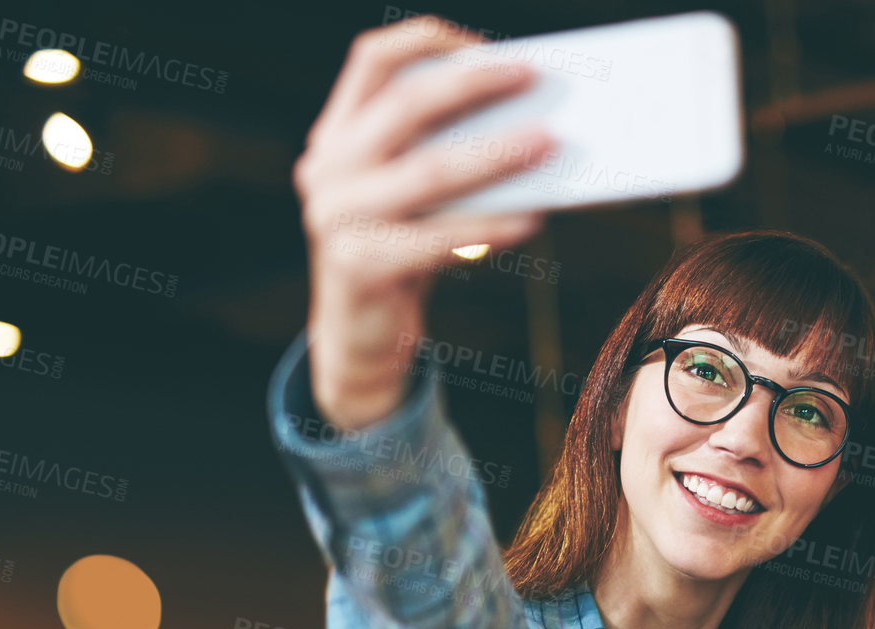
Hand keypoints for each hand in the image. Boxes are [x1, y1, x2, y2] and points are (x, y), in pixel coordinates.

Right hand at [292, 15, 556, 428]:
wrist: (360, 340)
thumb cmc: (403, 256)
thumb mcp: (413, 198)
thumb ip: (444, 156)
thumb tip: (532, 124)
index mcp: (336, 135)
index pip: (373, 60)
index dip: (429, 42)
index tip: (487, 47)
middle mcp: (327, 168)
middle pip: (404, 105)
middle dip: (472, 85)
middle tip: (533, 77)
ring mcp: (336, 218)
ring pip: (427, 172)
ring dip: (495, 155)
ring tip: (548, 143)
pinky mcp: (359, 267)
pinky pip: (438, 239)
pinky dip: (490, 227)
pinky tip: (532, 220)